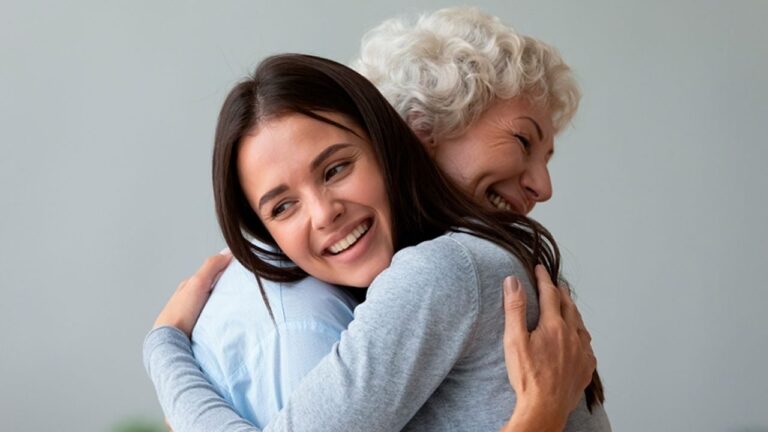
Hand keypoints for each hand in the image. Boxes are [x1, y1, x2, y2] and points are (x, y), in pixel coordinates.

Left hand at [153, 250, 232, 336]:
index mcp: (188, 286)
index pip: (210, 274)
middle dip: (225, 289)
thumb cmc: (181, 312)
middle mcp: (189, 300)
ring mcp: (192, 316)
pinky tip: (226, 322)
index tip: (240, 272)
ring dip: (223, 306)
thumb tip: (228, 252)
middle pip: (212, 290)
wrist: (171, 342)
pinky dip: (220, 318)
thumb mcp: (198, 282)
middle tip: (241, 291)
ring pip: (212, 306)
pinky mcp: (196, 331)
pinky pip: (211, 321)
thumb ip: (211, 266)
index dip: (225, 270)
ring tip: (236, 308)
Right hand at [500, 265, 595, 431]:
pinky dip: (581, 334)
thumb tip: (513, 282)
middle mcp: (572, 336)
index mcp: (554, 326)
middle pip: (569, 306)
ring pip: (580, 324)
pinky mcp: (586, 367)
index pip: (550, 294)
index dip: (544, 279)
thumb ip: (514, 308)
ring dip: (573, 312)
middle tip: (555, 284)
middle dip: (561, 292)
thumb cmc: (527, 377)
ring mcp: (582, 352)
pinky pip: (587, 344)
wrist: (544, 407)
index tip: (540, 269)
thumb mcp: (514, 340)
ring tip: (567, 307)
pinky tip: (577, 338)